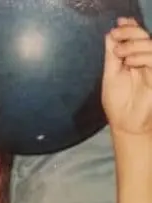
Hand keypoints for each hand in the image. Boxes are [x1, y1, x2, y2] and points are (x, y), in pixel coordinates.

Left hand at [102, 17, 151, 137]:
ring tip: (119, 53)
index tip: (117, 24)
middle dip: (130, 31)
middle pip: (144, 36)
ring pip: (150, 45)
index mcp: (133, 59)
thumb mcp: (110, 75)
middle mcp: (145, 61)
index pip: (135, 37)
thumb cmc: (117, 102)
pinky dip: (142, 56)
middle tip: (116, 34)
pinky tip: (129, 62)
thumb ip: (112, 56)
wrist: (125, 123)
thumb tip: (110, 34)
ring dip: (134, 44)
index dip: (129, 27)